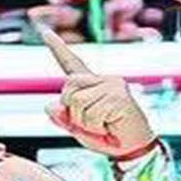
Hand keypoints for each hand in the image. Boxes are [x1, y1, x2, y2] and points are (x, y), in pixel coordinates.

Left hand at [39, 26, 154, 159]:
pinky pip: (91, 114)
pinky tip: (110, 127)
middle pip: (68, 87)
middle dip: (72, 111)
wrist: (135, 148)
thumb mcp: (79, 129)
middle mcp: (103, 80)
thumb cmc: (109, 137)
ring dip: (84, 122)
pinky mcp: (119, 97)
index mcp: (92, 84)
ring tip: (103, 126)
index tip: (45, 33)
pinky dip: (95, 127)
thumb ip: (63, 118)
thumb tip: (49, 106)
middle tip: (92, 123)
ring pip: (77, 102)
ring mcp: (113, 86)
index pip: (71, 64)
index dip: (58, 48)